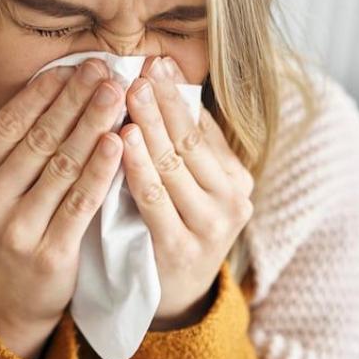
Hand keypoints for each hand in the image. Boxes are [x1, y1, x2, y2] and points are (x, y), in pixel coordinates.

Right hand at [0, 58, 124, 358]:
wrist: (4, 304)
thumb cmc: (3, 235)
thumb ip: (10, 151)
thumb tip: (53, 91)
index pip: (9, 124)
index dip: (44, 92)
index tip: (74, 66)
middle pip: (38, 139)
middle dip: (75, 99)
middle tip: (104, 69)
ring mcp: (14, 230)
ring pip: (62, 165)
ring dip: (92, 125)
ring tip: (116, 94)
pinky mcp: (48, 255)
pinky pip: (80, 203)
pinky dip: (101, 170)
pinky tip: (117, 142)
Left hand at [120, 56, 254, 330]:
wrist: (174, 294)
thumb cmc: (175, 228)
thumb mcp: (189, 187)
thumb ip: (180, 147)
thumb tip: (160, 88)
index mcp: (235, 178)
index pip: (204, 127)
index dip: (178, 95)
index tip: (157, 63)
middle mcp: (232, 199)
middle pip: (190, 141)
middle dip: (163, 103)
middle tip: (140, 69)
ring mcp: (210, 226)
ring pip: (175, 165)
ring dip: (151, 126)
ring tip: (130, 93)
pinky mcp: (181, 249)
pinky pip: (155, 200)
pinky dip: (139, 167)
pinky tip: (123, 141)